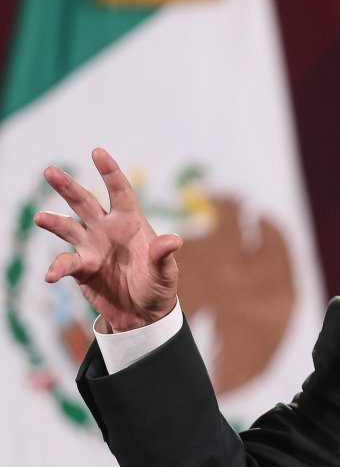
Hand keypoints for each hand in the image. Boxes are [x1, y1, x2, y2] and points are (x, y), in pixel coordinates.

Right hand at [34, 148, 181, 332]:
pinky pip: (65, 263)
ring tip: (40, 217)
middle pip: (85, 202)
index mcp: (131, 222)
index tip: (97, 152)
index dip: (109, 172)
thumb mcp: (165, 272)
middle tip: (50, 170)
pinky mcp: (81, 267)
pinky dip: (57, 268)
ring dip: (53, 221)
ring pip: (68, 226)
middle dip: (68, 187)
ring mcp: (91, 246)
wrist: (143, 313)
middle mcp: (107, 229)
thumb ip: (164, 256)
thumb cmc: (159, 287)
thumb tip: (173, 240)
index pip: (120, 192)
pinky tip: (51, 275)